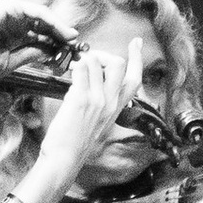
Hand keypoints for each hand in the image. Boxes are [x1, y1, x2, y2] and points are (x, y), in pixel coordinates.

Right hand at [0, 0, 71, 84]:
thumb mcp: (9, 63)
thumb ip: (30, 55)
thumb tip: (53, 52)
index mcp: (14, 38)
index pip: (42, 41)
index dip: (59, 48)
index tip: (75, 59)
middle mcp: (15, 24)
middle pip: (46, 28)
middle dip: (64, 38)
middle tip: (81, 49)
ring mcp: (12, 14)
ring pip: (44, 19)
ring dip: (61, 29)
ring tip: (75, 41)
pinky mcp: (10, 7)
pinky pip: (36, 12)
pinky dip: (52, 21)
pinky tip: (62, 32)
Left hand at [25, 41, 145, 202]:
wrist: (65, 159)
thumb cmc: (77, 143)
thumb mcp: (98, 122)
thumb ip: (101, 102)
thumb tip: (92, 80)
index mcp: (117, 108)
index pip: (135, 78)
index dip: (137, 57)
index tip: (137, 43)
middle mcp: (110, 102)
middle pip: (118, 63)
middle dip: (103, 55)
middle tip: (90, 61)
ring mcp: (97, 100)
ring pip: (96, 62)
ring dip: (83, 60)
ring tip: (74, 70)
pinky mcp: (80, 99)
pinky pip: (80, 69)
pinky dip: (73, 67)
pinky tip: (68, 75)